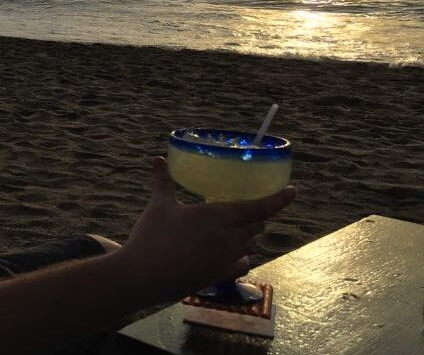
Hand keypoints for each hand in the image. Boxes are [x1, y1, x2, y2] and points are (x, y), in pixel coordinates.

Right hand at [122, 157, 294, 301]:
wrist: (143, 276)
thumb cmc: (152, 236)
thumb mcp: (159, 205)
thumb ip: (163, 181)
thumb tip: (158, 159)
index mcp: (218, 215)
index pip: (260, 207)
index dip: (280, 199)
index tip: (293, 191)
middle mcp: (229, 237)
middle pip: (257, 224)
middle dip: (257, 214)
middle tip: (249, 205)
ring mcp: (226, 259)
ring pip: (251, 243)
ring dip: (249, 234)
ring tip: (237, 226)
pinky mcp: (220, 276)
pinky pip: (243, 263)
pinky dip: (242, 255)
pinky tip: (230, 253)